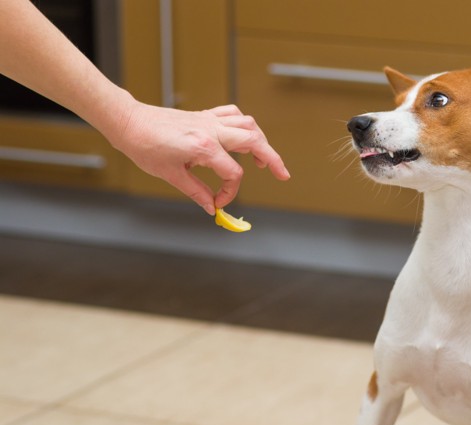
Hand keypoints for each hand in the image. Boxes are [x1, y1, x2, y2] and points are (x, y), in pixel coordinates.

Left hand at [109, 100, 289, 214]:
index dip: (229, 192)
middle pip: (255, 141)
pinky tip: (242, 137)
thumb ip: (196, 191)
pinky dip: (243, 124)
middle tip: (282, 174)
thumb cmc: (144, 147)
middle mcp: (211, 130)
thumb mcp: (171, 175)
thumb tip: (210, 206)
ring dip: (261, 141)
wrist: (129, 123)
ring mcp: (209, 120)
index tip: (218, 202)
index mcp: (203, 148)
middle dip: (273, 159)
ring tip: (264, 158)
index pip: (233, 173)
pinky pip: (233, 114)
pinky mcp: (204, 115)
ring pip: (248, 124)